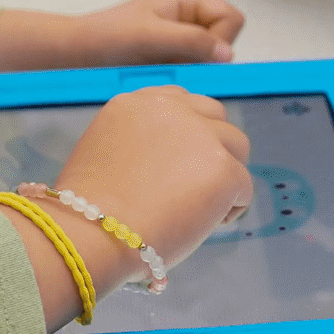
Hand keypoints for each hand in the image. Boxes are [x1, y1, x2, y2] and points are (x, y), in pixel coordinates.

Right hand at [0, 85, 251, 330]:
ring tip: (201, 209)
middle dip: (212, 147)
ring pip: (236, 146)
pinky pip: (243, 186)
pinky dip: (231, 207)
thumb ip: (140, 143)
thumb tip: (170, 163)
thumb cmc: (89, 209)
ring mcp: (200, 135)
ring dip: (224, 174)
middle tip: (197, 184)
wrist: (93, 232)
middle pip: (214, 116)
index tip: (181, 159)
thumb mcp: (106, 152)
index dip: (186, 131)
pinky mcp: (222, 167)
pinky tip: (206, 225)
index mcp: (135, 102)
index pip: (179, 100)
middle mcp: (169, 108)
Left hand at [68, 0, 244, 65]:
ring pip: (211, 56)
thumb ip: (191, 41)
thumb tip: (227, 54)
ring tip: (161, 63)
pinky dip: (181, 71)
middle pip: (225, 39)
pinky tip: (159, 69)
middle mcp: (191, 10)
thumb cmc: (109, 36)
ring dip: (191, 65)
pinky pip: (195, 65)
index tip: (193, 54)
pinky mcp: (175, 49)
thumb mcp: (151, 37)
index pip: (232, 18)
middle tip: (172, 59)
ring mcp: (184, 30)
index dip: (219, 41)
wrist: (81, 49)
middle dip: (204, 56)